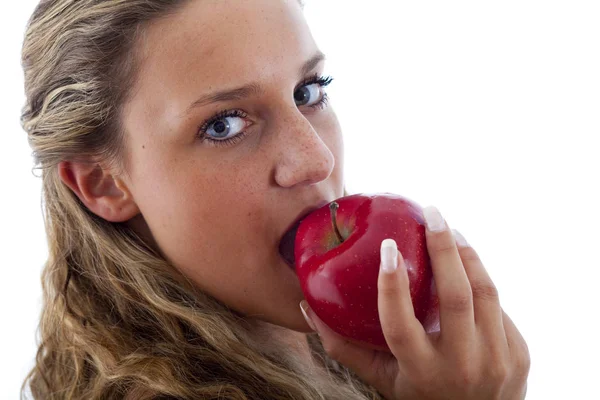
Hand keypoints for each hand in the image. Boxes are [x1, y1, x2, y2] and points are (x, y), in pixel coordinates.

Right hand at [300, 206, 529, 399]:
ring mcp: (496, 360)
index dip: (391, 285)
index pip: (400, 325)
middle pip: (456, 296)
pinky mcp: (519, 353)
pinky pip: (498, 306)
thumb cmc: (420, 395)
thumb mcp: (382, 378)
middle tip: (432, 213)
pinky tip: (466, 266)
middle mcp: (461, 366)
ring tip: (449, 230)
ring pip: (485, 292)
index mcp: (420, 372)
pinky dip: (479, 280)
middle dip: (443, 247)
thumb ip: (344, 347)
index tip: (386, 248)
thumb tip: (308, 306)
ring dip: (467, 254)